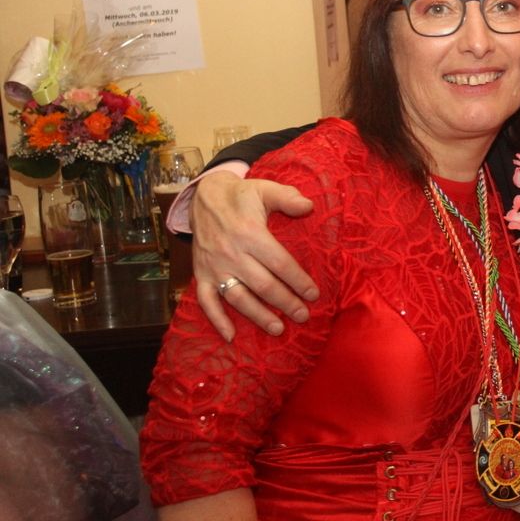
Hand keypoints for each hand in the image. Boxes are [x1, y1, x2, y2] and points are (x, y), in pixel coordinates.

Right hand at [190, 171, 316, 340]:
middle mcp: (230, 253)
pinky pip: (206, 301)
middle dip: (285, 302)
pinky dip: (216, 320)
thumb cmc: (241, 195)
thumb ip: (287, 198)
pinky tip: (230, 337)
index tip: (313, 295)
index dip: (298, 280)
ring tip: (278, 329)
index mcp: (249, 233)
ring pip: (238, 297)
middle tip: (303, 316)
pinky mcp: (200, 274)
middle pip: (262, 285)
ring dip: (258, 316)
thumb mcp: (265, 189)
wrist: (204, 196)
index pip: (279, 263)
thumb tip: (309, 206)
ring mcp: (214, 266)